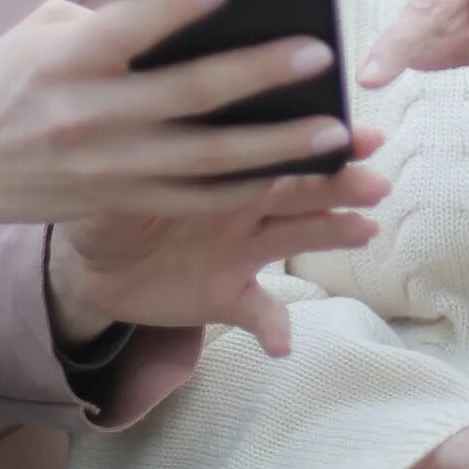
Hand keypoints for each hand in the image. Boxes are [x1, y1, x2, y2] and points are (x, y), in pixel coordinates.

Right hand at [0, 0, 383, 251]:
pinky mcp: (120, 201)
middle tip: (319, 53)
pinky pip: (197, 199)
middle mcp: (88, 116)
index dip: (174, 5)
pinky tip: (294, 172)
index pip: (126, 28)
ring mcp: (109, 168)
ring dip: (277, 146)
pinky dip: (249, 187)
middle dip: (258, 75)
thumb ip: (111, 19)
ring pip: (208, 160)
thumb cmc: (5, 79)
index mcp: (65, 59)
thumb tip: (190, 5)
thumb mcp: (42, 32)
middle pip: (186, 96)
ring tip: (334, 129)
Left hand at [49, 125, 389, 355]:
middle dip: (340, 183)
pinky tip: (283, 344)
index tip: (354, 132)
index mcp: (222, 167)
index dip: (315, 139)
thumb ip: (135, 155)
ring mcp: (242, 252)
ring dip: (332, 234)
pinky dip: (274, 328)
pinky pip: (259, 313)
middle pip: (301, 190)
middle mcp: (245, 205)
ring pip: (297, 238)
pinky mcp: (227, 297)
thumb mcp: (114, 170)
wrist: (92, 262)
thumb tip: (137, 125)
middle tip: (376, 180)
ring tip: (365, 230)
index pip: (274, 147)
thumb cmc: (109, 198)